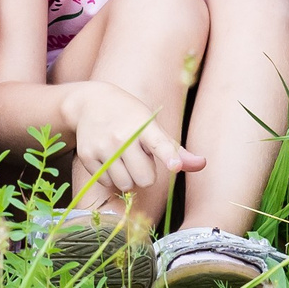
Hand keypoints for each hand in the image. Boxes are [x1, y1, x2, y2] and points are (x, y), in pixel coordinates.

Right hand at [67, 80, 202, 194]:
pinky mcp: (86, 155)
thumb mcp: (152, 126)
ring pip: (125, 185)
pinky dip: (109, 176)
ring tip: (122, 158)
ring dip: (127, 177)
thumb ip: (176, 149)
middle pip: (144, 179)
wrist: (90, 103)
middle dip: (145, 174)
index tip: (174, 166)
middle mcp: (122, 136)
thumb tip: (202, 164)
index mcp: (144, 126)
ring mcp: (102, 146)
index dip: (168, 156)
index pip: (159, 144)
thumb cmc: (129, 116)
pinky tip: (107, 158)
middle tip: (138, 158)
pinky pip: (106, 182)